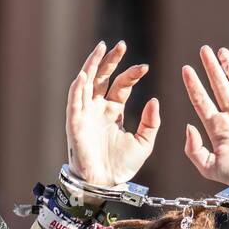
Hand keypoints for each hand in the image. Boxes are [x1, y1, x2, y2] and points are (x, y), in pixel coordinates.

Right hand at [65, 41, 159, 186]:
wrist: (105, 183)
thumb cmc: (122, 166)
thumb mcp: (144, 142)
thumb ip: (151, 122)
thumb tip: (154, 100)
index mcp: (113, 112)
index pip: (121, 85)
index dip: (132, 75)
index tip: (145, 67)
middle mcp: (97, 109)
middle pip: (101, 78)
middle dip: (110, 61)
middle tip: (120, 44)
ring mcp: (85, 115)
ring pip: (86, 83)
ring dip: (91, 65)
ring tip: (101, 48)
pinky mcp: (75, 124)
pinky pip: (74, 103)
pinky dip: (77, 89)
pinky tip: (84, 75)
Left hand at [181, 45, 228, 188]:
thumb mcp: (208, 167)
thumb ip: (194, 149)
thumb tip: (187, 126)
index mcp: (217, 128)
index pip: (202, 101)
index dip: (194, 85)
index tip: (186, 69)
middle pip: (219, 87)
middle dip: (211, 69)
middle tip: (203, 50)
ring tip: (222, 51)